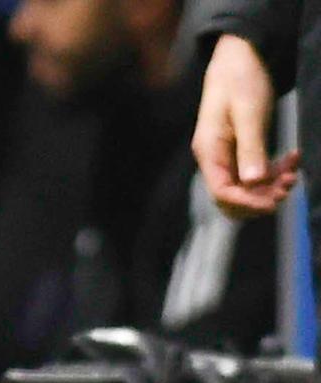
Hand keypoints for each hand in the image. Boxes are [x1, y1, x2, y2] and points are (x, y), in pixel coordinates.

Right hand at [195, 34, 299, 219]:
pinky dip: (275, 171)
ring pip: (247, 187)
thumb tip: (254, 180)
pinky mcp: (240, 150)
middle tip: (290, 184)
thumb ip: (250, 147)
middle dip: (261, 197)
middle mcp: (215, 159)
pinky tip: (292, 158)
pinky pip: (255, 173)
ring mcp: (227, 156)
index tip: (275, 201)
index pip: (223, 192)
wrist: (240, 58)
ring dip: (272, 185)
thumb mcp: (248, 112)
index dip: (248, 202)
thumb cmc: (241, 80)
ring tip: (294, 171)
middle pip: (232, 197)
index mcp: (209, 152)